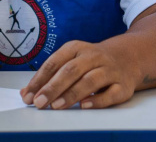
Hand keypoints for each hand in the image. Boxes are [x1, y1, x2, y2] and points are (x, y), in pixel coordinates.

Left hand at [20, 40, 138, 109]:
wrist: (129, 55)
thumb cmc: (92, 62)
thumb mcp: (72, 60)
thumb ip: (50, 76)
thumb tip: (26, 94)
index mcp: (77, 48)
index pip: (54, 62)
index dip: (40, 80)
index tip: (28, 96)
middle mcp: (93, 56)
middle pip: (71, 71)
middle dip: (53, 87)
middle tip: (39, 103)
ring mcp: (110, 70)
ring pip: (90, 81)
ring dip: (72, 93)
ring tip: (57, 106)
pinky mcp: (123, 85)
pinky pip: (111, 93)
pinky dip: (98, 100)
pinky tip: (84, 106)